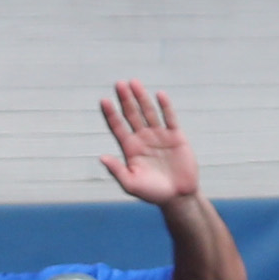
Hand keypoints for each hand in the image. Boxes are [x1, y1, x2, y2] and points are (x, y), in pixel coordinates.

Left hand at [97, 81, 200, 208]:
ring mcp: (159, 136)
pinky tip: (159, 94)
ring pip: (148, 112)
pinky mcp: (176, 137)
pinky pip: (169, 118)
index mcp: (129, 148)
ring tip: (133, 83)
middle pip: (131, 115)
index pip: (117, 127)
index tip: (103, 100)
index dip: (111, 114)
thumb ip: (116, 170)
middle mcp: (142, 139)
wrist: (177, 196)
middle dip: (125, 99)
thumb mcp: (130, 184)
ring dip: (141, 98)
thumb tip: (101, 157)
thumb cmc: (151, 193)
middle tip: (118, 83)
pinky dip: (165, 106)